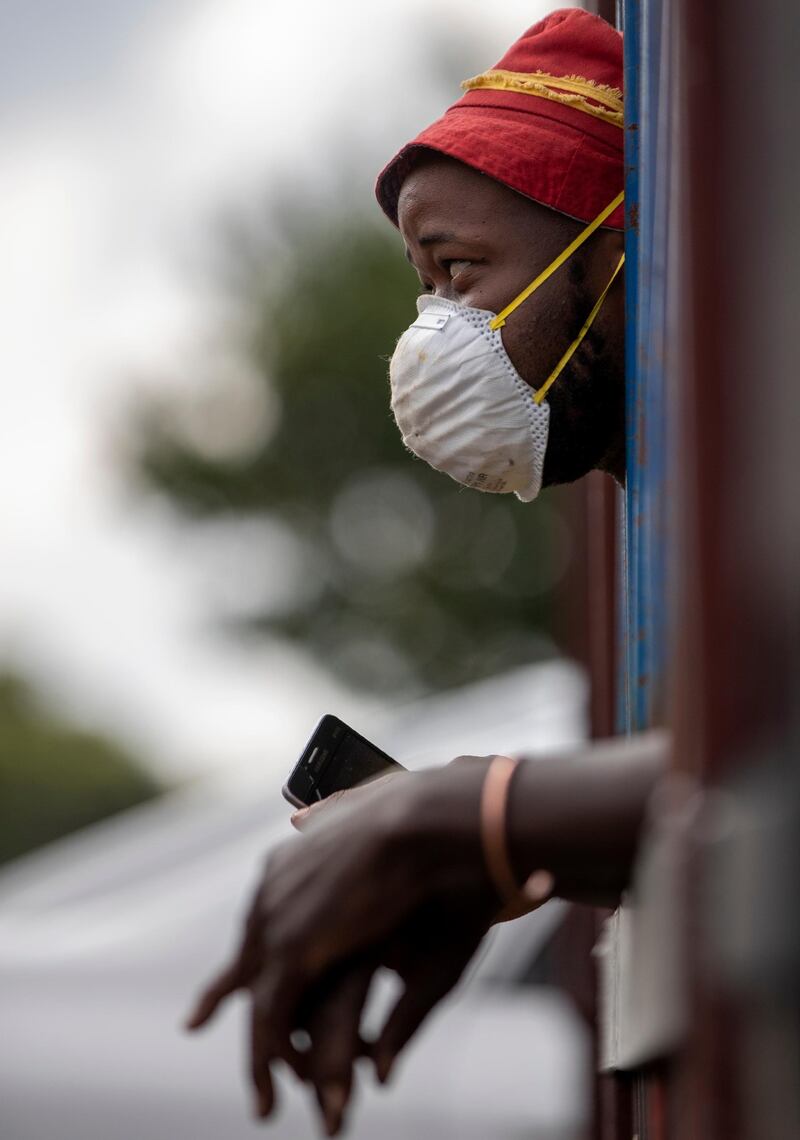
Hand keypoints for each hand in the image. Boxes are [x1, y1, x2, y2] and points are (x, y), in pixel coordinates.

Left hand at [185, 761, 498, 1127]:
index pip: (262, 913)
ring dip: (259, 1048)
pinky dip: (268, 1060)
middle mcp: (273, 888)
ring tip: (263, 1094)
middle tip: (200, 1018)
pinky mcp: (291, 951)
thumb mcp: (363, 820)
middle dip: (225, 989)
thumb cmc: (417, 818)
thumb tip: (299, 815)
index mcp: (291, 857)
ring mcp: (276, 919)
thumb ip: (329, 818)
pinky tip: (272, 1092)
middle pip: (247, 954)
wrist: (424, 820)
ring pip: (255, 995)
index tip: (224, 966)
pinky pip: (271, 1017)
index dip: (247, 941)